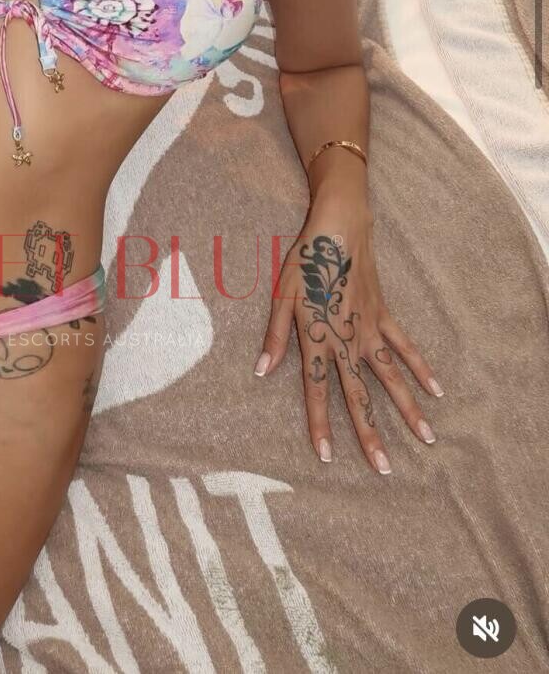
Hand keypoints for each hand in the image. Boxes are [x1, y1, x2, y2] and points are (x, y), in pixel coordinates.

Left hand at [253, 203, 442, 474]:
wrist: (338, 230)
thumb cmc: (304, 262)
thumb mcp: (281, 296)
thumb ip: (274, 336)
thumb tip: (261, 371)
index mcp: (317, 338)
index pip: (317, 391)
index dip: (320, 424)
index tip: (327, 456)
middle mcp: (346, 340)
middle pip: (359, 395)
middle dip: (370, 434)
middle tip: (384, 469)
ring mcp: (370, 329)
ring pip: (390, 378)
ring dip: (407, 409)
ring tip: (426, 439)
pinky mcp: (385, 316)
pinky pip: (405, 347)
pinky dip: (421, 368)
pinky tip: (436, 391)